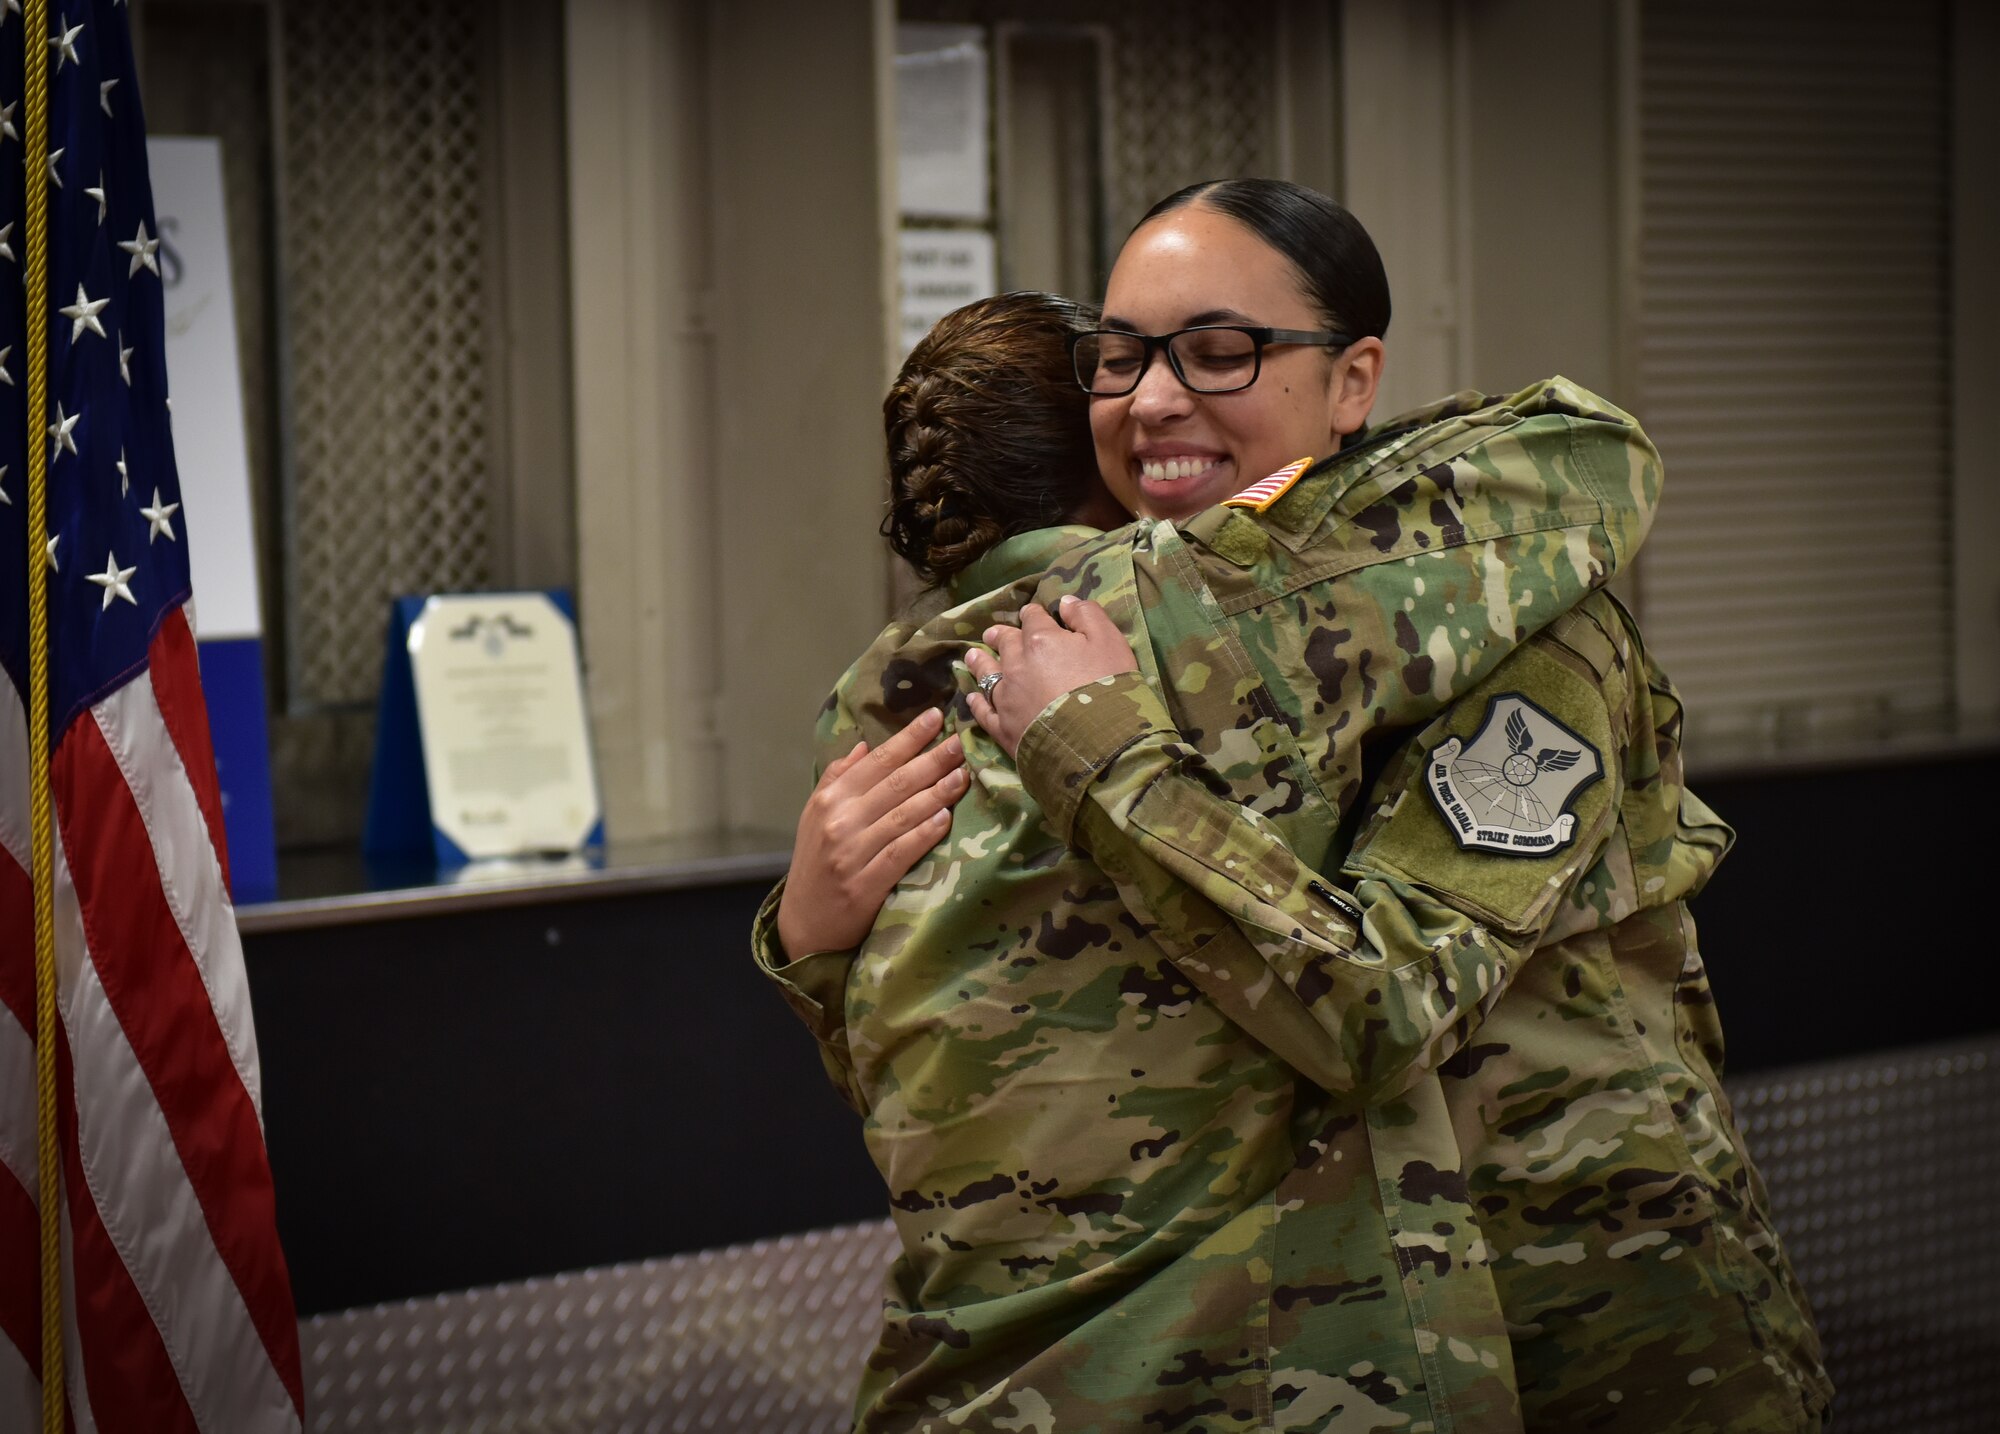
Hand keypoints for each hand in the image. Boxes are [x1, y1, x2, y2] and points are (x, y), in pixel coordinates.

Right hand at [775, 705, 968, 961]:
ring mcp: (852, 854)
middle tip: (960, 742)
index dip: (908, 738)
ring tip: (963, 775)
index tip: (936, 717)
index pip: (876, 761)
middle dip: (932, 759)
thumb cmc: (816, 864)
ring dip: (937, 792)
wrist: (805, 924)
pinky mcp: (866, 885)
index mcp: (829, 800)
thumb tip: (863, 745)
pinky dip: (925, 832)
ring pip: (903, 814)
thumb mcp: (815, 816)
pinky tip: (945, 817)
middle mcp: (840, 822)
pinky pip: (902, 852)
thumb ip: (837, 779)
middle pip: (896, 783)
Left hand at [965, 595, 1138, 757]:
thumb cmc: (1109, 687)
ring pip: (986, 674)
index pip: (1033, 619)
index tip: (1032, 615)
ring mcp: (1006, 698)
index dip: (1033, 615)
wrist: (1096, 742)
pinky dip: (976, 701)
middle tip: (991, 634)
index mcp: (1041, 640)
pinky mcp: (1003, 728)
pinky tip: (972, 697)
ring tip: (971, 656)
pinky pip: (983, 711)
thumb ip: (1087, 615)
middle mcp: (1016, 665)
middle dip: (999, 636)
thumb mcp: (1110, 642)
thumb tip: (1065, 601)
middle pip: (1004, 643)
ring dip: (979, 663)